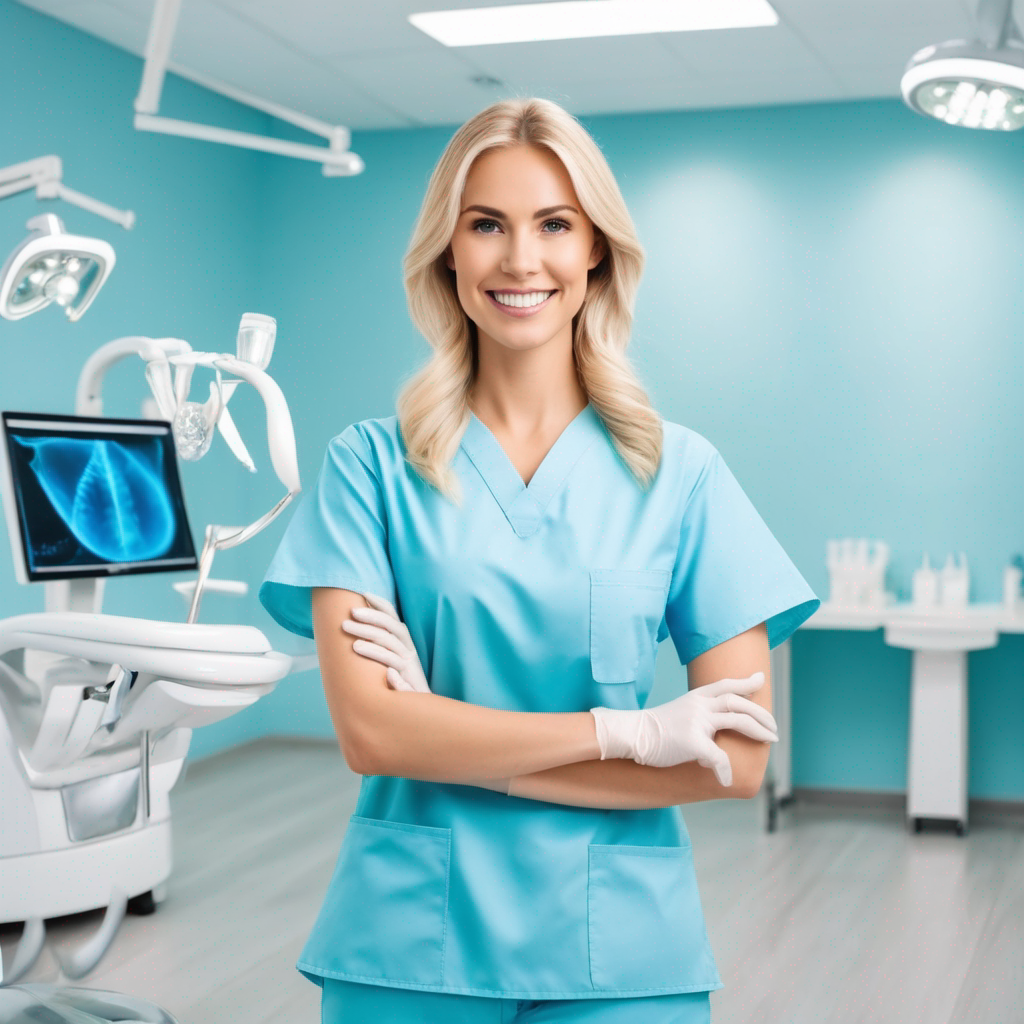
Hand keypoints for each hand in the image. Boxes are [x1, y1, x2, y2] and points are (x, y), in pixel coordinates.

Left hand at [341, 592, 430, 692]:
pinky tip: (360, 649)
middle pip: (389, 625)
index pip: (392, 616)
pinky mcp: (408, 676)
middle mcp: (407, 647)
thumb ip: (379, 643)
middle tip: (350, 614)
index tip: (364, 593)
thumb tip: (358, 626)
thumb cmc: (399, 680)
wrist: (416, 703)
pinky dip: (377, 655)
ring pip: (388, 642)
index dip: (380, 603)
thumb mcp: (389, 658)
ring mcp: (408, 661)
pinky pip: (391, 663)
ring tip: (350, 636)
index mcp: (402, 640)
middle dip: (370, 617)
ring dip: (368, 636)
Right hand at [590, 671, 777, 785]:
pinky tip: (725, 780)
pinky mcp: (692, 741)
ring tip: (770, 741)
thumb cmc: (654, 729)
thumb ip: (699, 718)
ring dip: (759, 731)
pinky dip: (725, 769)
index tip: (761, 679)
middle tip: (774, 728)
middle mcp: (699, 705)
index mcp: (696, 697)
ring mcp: (697, 721)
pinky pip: (718, 756)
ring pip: (738, 720)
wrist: (632, 734)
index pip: (726, 684)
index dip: (745, 681)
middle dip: (762, 715)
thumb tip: (714, 745)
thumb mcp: (679, 712)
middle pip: (739, 702)